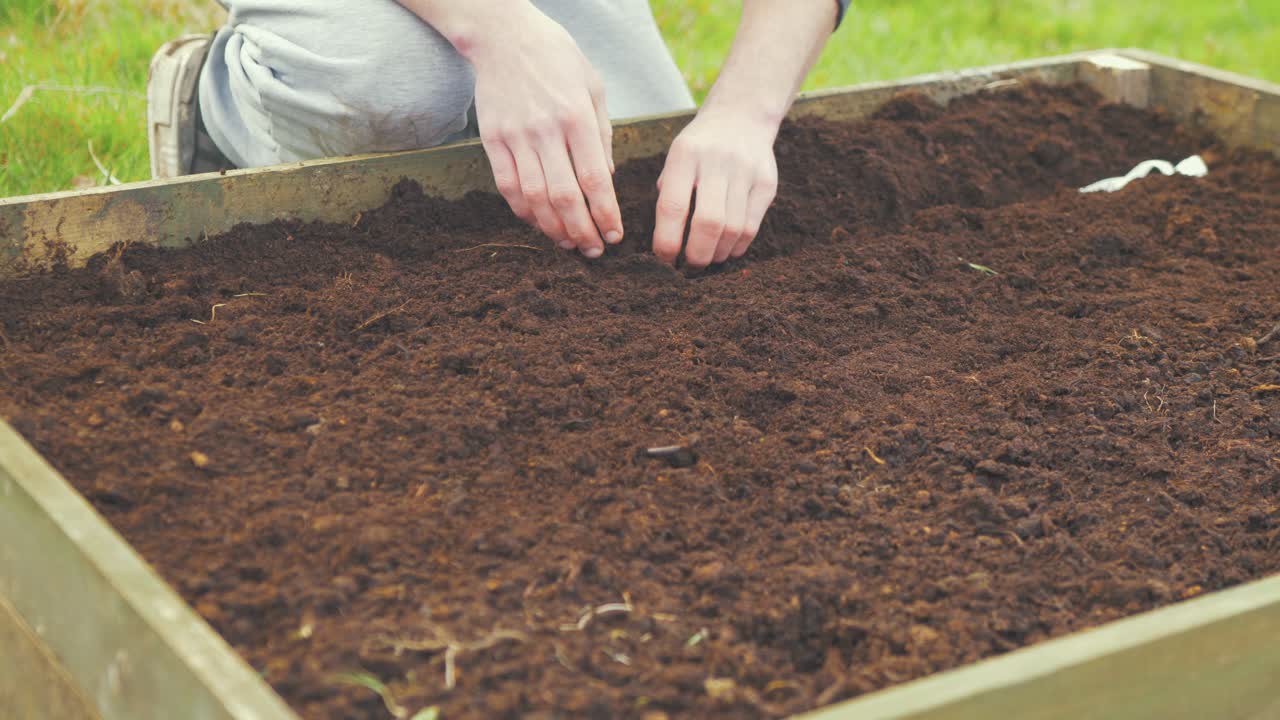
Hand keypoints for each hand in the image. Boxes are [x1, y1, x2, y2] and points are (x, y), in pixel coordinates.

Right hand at [466, 5, 621, 257]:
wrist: (503, 35)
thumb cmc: (557, 59)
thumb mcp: (592, 87)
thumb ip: (602, 135)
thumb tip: (607, 180)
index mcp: (576, 117)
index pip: (594, 179)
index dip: (605, 214)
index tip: (615, 236)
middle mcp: (545, 130)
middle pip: (565, 196)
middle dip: (582, 231)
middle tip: (594, 251)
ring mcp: (515, 136)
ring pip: (535, 198)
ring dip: (553, 228)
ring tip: (568, 243)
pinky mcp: (492, 139)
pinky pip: (507, 187)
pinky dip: (523, 212)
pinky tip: (539, 224)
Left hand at [653, 107, 778, 267]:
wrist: (742, 116)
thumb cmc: (700, 148)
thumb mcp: (676, 159)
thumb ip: (670, 195)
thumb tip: (666, 246)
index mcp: (685, 154)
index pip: (673, 206)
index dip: (667, 241)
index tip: (663, 259)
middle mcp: (717, 161)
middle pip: (708, 222)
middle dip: (696, 254)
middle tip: (689, 266)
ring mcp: (745, 171)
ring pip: (733, 229)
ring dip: (717, 253)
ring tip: (707, 258)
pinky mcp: (767, 182)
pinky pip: (751, 226)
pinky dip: (737, 246)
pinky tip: (726, 249)